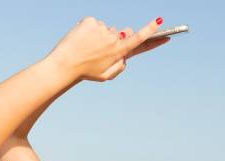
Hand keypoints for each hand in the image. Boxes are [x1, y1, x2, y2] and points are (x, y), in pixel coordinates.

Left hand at [46, 16, 163, 81]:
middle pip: (121, 33)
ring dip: (99, 36)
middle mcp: (113, 37)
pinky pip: (94, 24)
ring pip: (106, 29)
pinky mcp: (89, 21)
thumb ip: (120, 66)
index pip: (139, 38)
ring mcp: (101, 28)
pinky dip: (89, 31)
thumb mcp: (107, 75)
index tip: (160, 21)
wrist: (64, 64)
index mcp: (119, 51)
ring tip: (86, 48)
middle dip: (115, 39)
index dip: (151, 30)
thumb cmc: (86, 72)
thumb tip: (125, 52)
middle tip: (99, 51)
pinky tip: (81, 40)